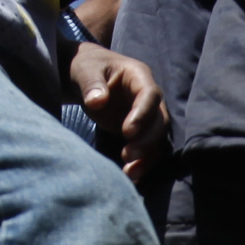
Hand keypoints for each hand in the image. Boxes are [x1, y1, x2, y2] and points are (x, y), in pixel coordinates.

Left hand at [68, 40, 172, 178]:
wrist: (85, 75)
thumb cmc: (86, 67)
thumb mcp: (85, 70)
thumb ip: (91, 84)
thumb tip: (97, 102)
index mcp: (139, 76)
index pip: (150, 95)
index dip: (143, 114)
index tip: (127, 131)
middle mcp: (148, 97)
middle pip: (159, 120)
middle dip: (147, 140)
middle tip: (128, 155)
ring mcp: (145, 115)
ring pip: (157, 138)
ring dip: (147, 157)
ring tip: (129, 173)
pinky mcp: (139, 131)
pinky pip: (147, 148)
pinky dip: (141, 163)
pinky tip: (130, 177)